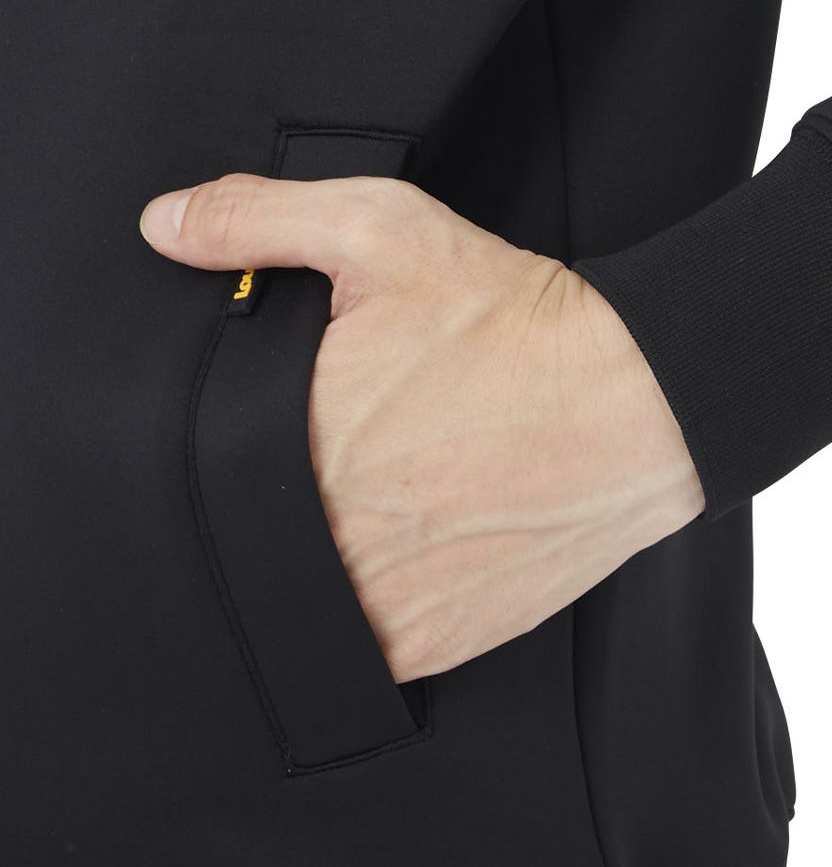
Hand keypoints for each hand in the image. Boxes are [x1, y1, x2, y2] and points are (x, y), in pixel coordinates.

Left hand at [140, 173, 704, 680]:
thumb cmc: (512, 321)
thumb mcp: (382, 232)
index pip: (199, 464)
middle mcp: (328, 536)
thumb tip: (162, 227)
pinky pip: (359, 640)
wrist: (634, 400)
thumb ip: (258, 223)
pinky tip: (409, 540)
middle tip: (347, 448)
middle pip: (250, 530)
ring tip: (381, 495)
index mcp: (292, 440)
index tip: (276, 419)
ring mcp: (378, 604)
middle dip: (280, 491)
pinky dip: (370, 597)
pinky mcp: (430, 643)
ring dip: (324, 552)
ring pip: (299, 592)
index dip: (229, 439)